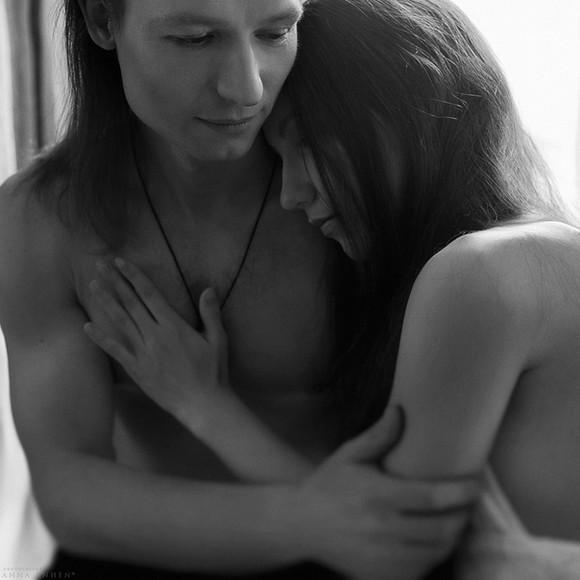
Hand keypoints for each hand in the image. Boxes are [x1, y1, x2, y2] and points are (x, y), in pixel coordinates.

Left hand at [84, 258, 230, 429]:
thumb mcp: (218, 339)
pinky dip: (101, 338)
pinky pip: (116, 350)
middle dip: (115, 282)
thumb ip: (210, 313)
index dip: (134, 276)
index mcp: (174, 325)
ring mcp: (144, 352)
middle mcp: (155, 335)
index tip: (122, 262)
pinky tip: (87, 326)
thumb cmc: (213, 371)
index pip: (150, 293)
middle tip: (100, 265)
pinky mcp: (137, 369)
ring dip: (106, 302)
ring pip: (121, 321)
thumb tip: (208, 288)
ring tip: (93, 285)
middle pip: (131, 302)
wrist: (202, 403)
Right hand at [293, 407, 480, 579]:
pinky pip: (420, 571)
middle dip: (463, 515)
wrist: (302, 525)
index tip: (477, 482)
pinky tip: (433, 540)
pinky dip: (433, 556)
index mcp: (377, 496)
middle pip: (442, 529)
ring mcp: (383, 559)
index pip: (432, 498)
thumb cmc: (328, 485)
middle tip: (469, 500)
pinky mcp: (380, 576)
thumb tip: (400, 410)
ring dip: (453, 536)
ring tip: (456, 518)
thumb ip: (378, 436)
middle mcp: (383, 530)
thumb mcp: (349, 455)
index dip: (462, 492)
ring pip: (436, 553)